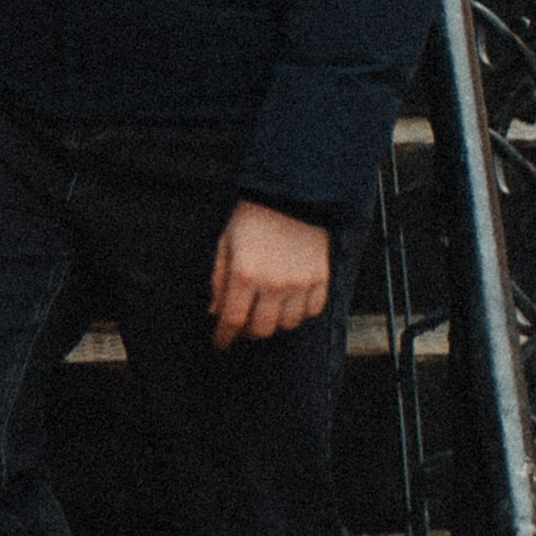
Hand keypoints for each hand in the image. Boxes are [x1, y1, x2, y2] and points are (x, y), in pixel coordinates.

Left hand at [208, 199, 330, 349]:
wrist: (290, 193)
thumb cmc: (252, 218)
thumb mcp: (226, 243)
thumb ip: (219, 280)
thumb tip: (215, 312)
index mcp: (245, 273)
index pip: (232, 320)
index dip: (224, 336)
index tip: (220, 342)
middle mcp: (273, 283)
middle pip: (261, 329)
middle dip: (248, 330)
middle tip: (244, 322)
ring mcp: (299, 283)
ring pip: (287, 325)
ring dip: (275, 321)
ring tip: (269, 308)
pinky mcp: (320, 278)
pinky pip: (312, 312)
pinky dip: (301, 312)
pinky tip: (291, 301)